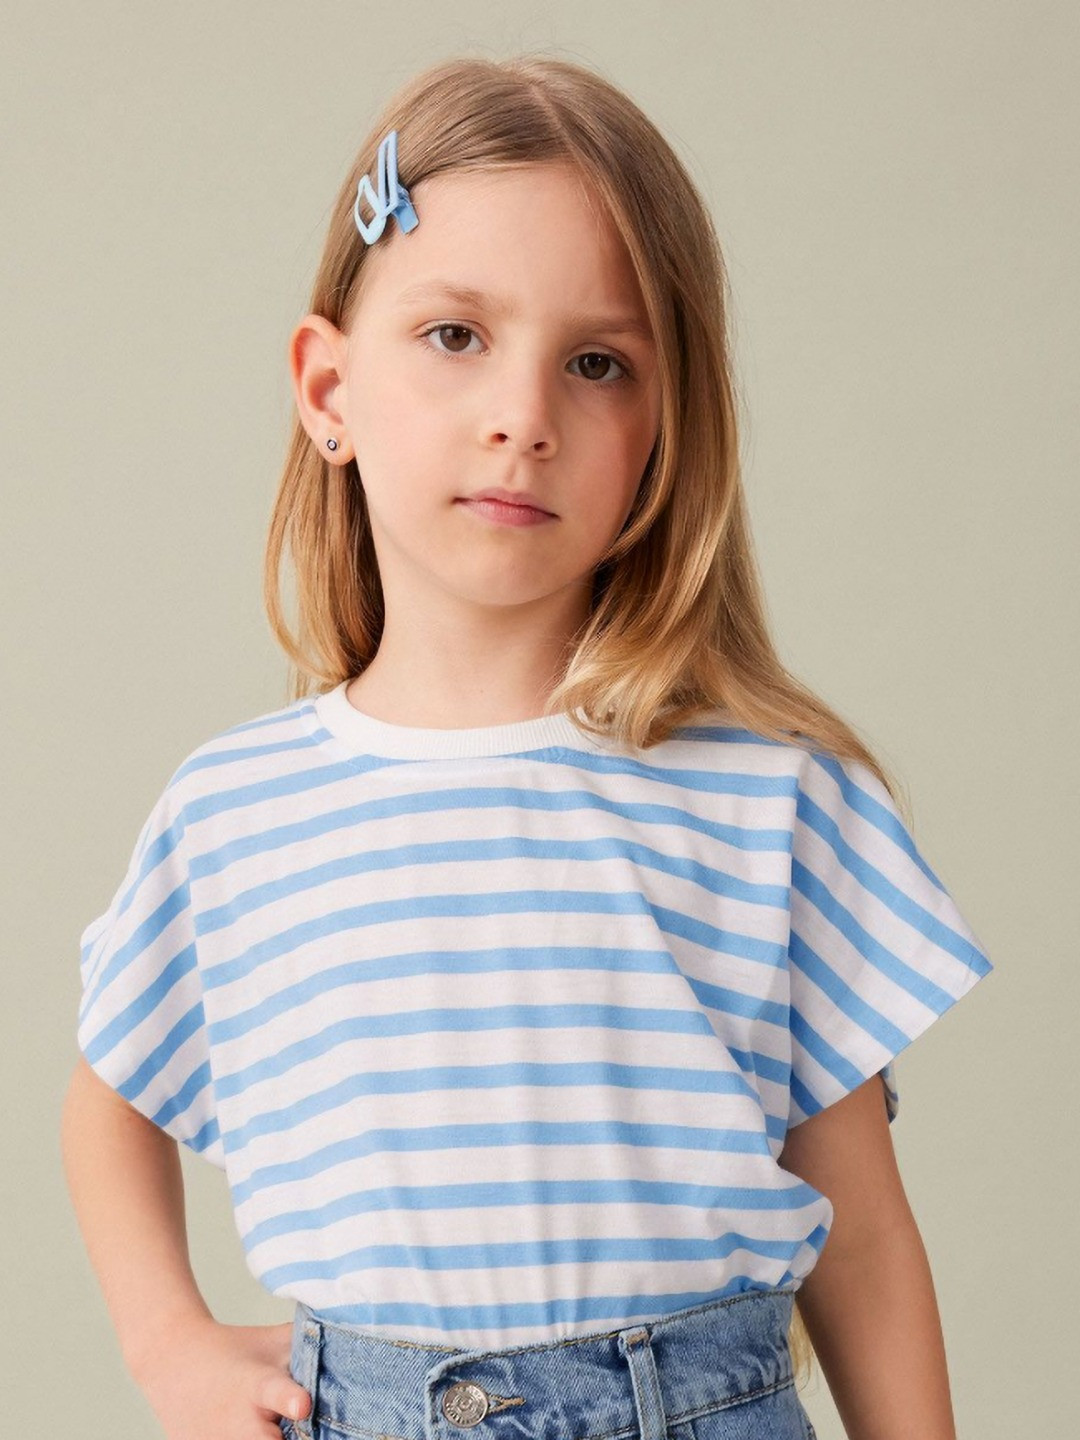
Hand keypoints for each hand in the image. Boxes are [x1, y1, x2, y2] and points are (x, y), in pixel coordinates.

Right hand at [131, 1314, 312, 1438]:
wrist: (172, 1361)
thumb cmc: (234, 1349)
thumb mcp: (272, 1342)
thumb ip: (311, 1348)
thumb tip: (361, 1339)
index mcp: (254, 1385)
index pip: (274, 1392)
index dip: (289, 1399)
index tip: (302, 1405)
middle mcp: (235, 1423)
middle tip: (304, 1429)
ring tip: (280, 1429)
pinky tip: (268, 1435)